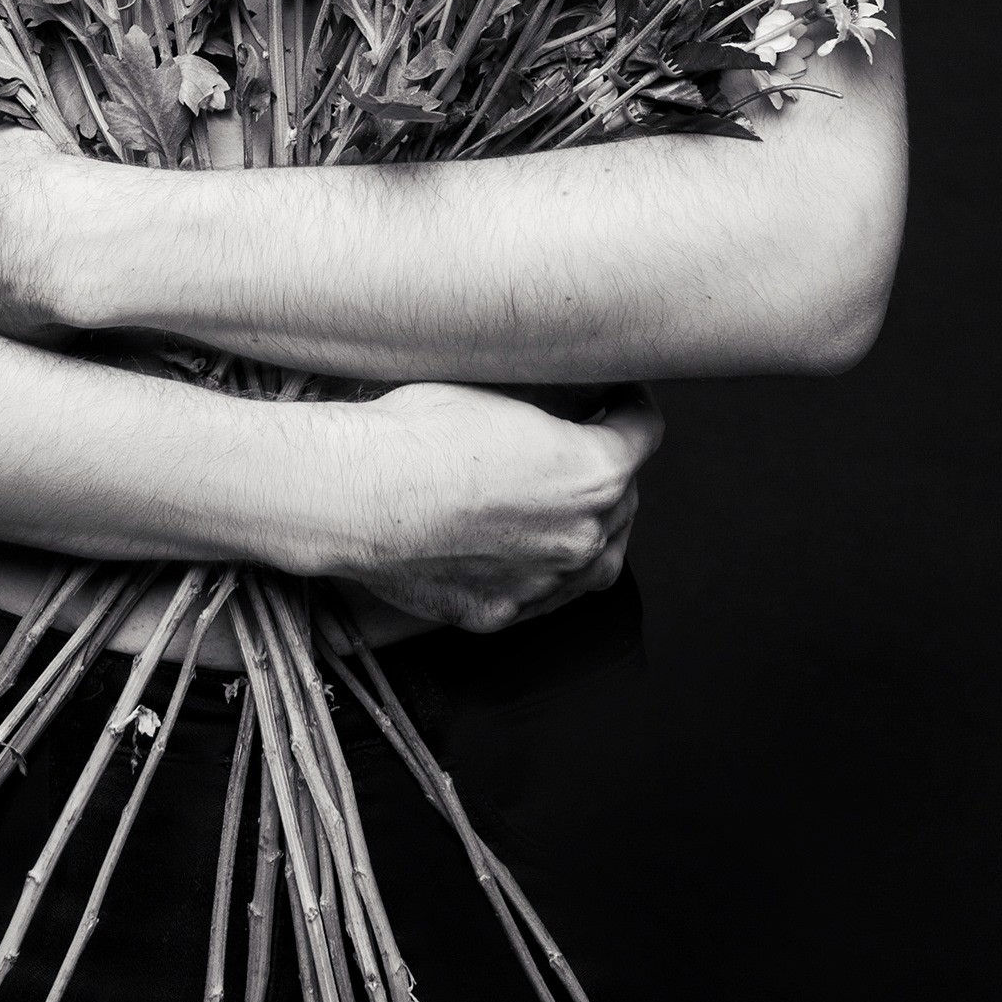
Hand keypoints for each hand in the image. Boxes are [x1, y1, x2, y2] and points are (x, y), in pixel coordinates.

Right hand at [341, 381, 662, 634]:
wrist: (357, 495)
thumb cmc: (419, 433)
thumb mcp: (500, 390)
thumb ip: (554, 404)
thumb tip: (571, 394)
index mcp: (593, 473)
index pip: (644, 433)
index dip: (632, 407)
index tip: (620, 399)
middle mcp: (581, 536)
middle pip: (622, 501)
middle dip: (609, 471)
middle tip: (582, 445)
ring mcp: (542, 583)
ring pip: (594, 560)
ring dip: (589, 531)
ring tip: (563, 505)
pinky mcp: (499, 611)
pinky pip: (542, 591)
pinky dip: (541, 566)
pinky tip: (518, 542)